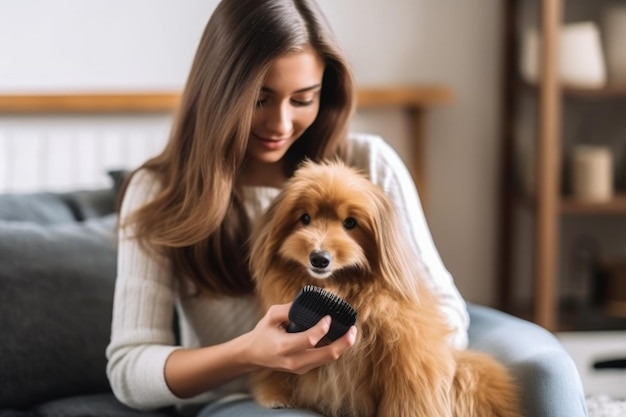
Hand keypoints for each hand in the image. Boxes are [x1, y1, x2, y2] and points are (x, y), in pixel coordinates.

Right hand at [242, 302, 356, 374]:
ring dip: (342, 346)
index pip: (310, 339)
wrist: (253, 356)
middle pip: (327, 355)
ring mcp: (300, 367)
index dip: (322, 328)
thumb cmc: (262, 334)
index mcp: (284, 347)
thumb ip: (288, 309)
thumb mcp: (271, 317)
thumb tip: (306, 301)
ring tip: (351, 332)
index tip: (328, 317)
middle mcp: (294, 361)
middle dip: (344, 342)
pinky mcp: (304, 369)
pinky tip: (340, 339)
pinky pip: (324, 360)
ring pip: (328, 359)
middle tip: (353, 328)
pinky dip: (334, 349)